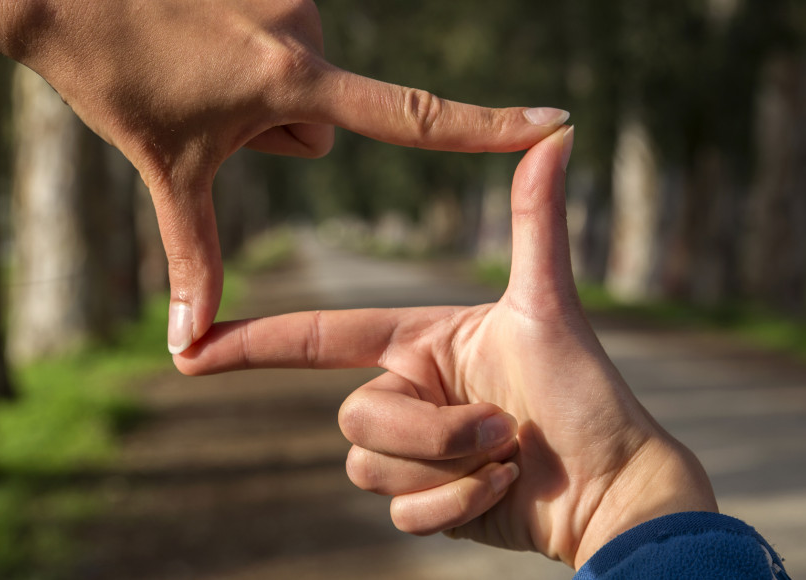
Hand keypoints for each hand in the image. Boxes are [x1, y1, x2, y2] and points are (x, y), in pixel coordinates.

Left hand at [0, 0, 569, 353]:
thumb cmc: (117, 75)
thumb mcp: (166, 168)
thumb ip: (192, 256)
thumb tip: (190, 348)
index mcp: (292, 81)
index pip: (412, 116)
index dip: (487, 129)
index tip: (554, 124)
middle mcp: (307, 31)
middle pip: (327, 117)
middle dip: (278, 128)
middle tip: (216, 107)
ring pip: (306, 78)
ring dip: (266, 91)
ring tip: (207, 74)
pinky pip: (291, 38)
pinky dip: (257, 54)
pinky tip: (208, 39)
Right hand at [173, 128, 716, 568]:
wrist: (611, 486)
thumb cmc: (586, 393)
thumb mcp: (549, 306)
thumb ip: (535, 222)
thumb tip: (558, 133)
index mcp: (422, 345)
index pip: (324, 339)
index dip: (258, 342)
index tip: (193, 347)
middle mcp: (411, 395)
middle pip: (357, 418)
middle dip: (433, 433)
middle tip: (503, 427)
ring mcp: (417, 454)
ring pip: (371, 468)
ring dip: (452, 468)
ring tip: (512, 456)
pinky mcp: (427, 502)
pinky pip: (401, 515)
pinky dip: (458, 508)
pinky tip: (507, 492)